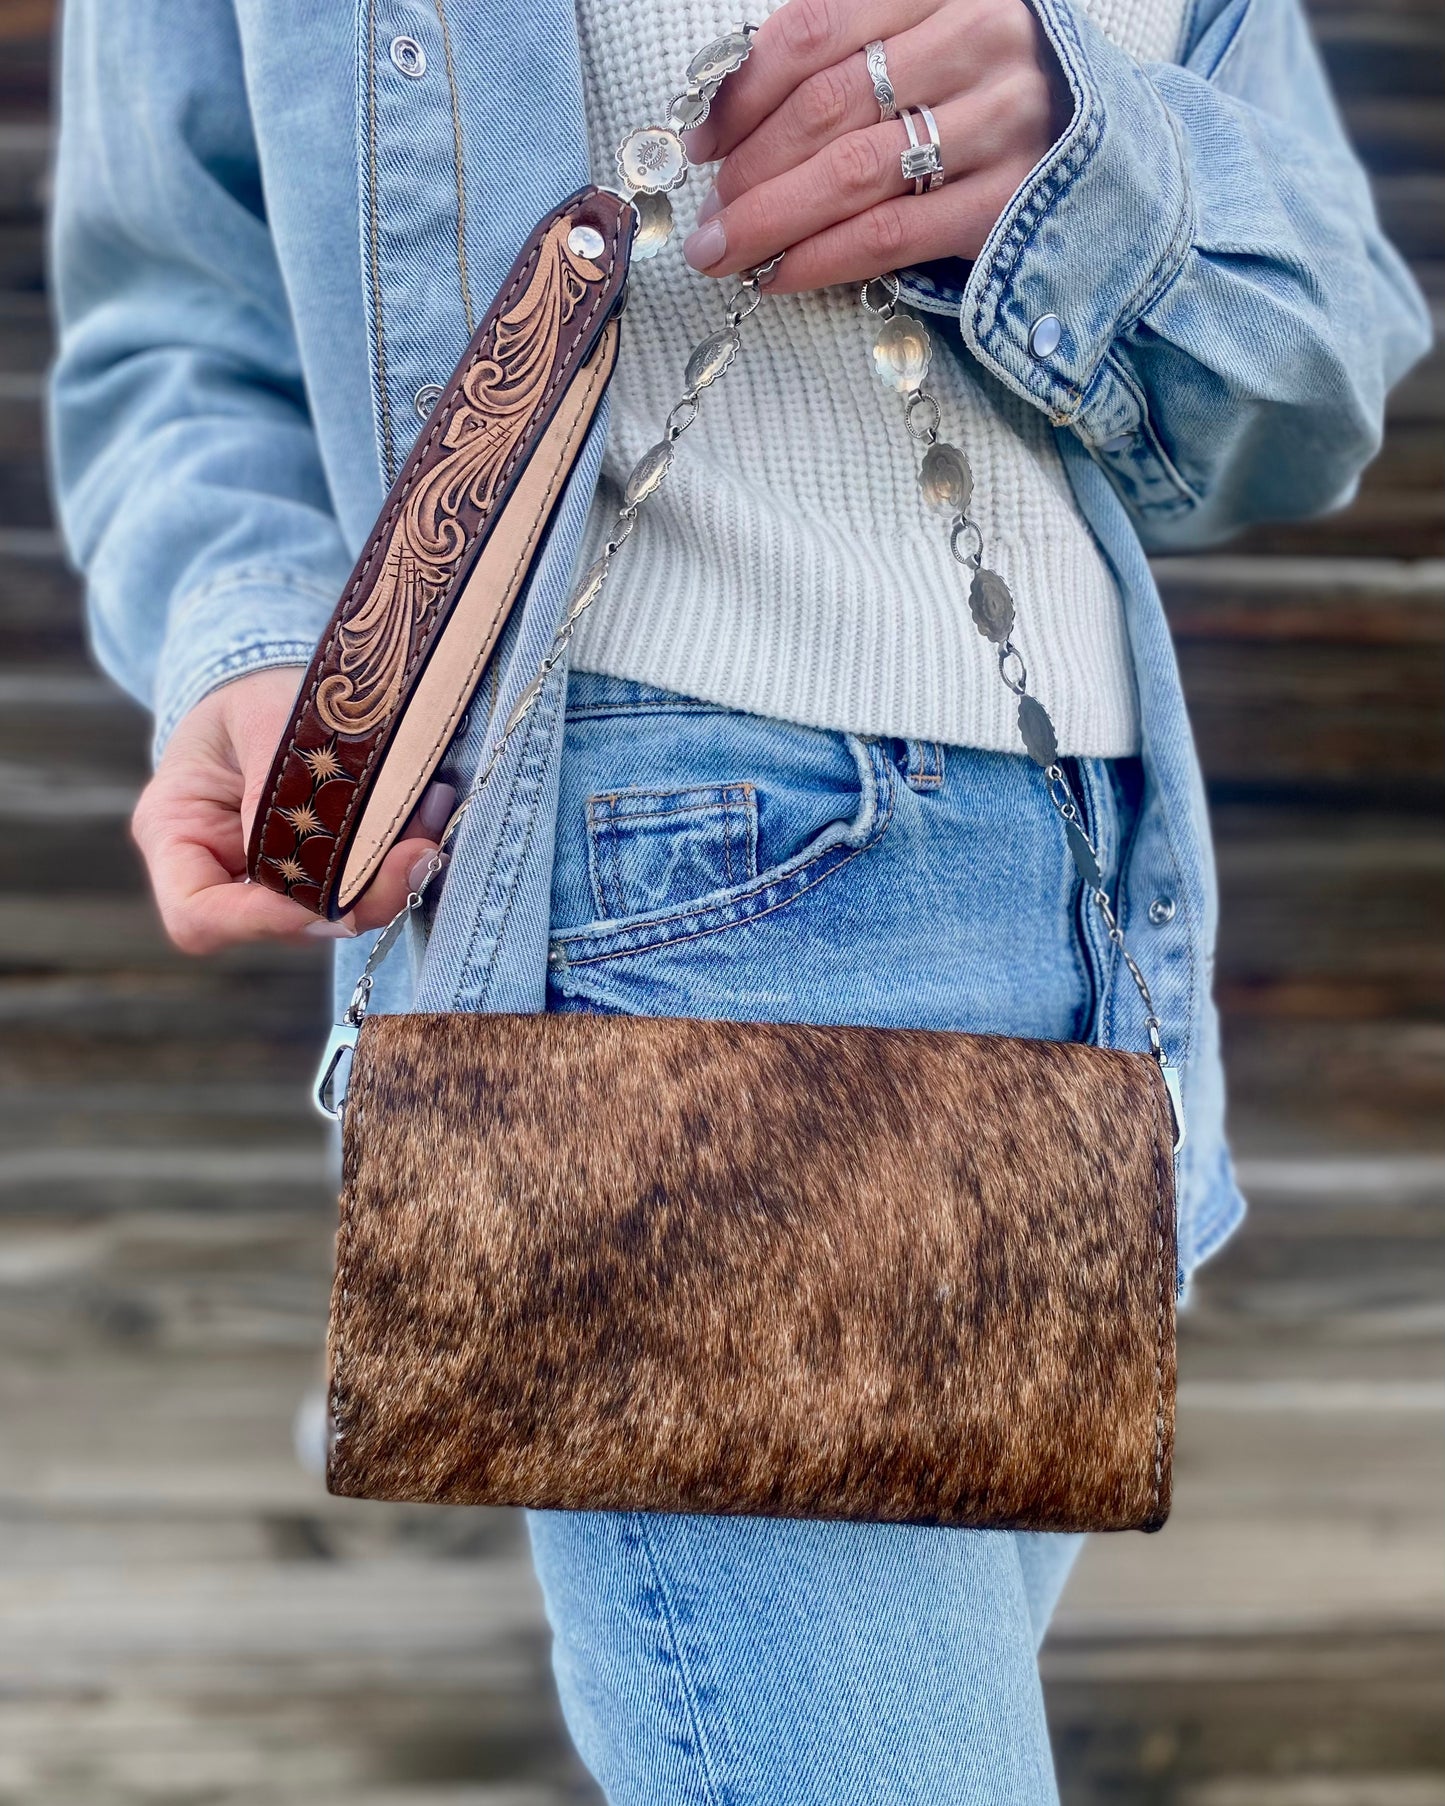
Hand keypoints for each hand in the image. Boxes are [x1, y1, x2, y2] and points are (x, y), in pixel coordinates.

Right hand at [131, 667, 449, 954]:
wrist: (272, 689)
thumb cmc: (252, 695)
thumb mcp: (261, 715)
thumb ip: (280, 782)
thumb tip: (316, 862)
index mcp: (176, 834)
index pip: (198, 916)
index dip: (261, 922)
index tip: (325, 899)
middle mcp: (219, 875)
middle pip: (281, 925)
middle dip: (354, 902)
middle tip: (416, 859)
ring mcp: (272, 885)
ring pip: (330, 916)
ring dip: (386, 886)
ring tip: (428, 840)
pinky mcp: (319, 877)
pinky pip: (357, 888)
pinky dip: (394, 866)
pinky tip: (427, 828)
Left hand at [681, 0, 1067, 292]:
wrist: (1108, 145)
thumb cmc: (988, 91)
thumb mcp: (929, 37)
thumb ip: (847, 54)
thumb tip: (727, 114)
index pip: (815, 30)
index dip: (743, 92)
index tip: (701, 142)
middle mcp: (980, 40)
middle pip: (828, 107)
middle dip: (750, 168)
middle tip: (708, 213)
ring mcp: (1004, 121)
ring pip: (853, 174)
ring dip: (772, 219)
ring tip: (725, 250)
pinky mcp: (1013, 201)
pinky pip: (891, 235)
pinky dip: (821, 259)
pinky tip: (778, 275)